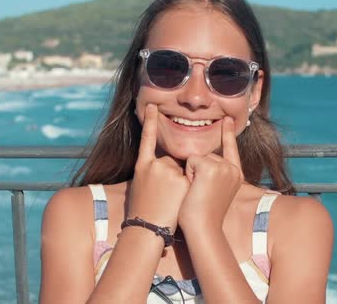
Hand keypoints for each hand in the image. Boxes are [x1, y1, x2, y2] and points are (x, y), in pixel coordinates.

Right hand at [128, 104, 189, 231]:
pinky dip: (193, 187)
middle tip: (165, 195)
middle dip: (176, 174)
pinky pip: (195, 177)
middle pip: (174, 160)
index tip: (153, 106)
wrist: (148, 229)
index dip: (150, 121)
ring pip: (186, 169)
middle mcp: (154, 165)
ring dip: (186, 182)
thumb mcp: (143, 186)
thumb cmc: (145, 211)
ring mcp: (169, 172)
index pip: (147, 138)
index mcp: (142, 166)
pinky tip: (183, 200)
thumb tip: (171, 165)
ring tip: (172, 201)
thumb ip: (156, 171)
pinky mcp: (183, 180)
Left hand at [178, 116, 243, 229]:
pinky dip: (188, 173)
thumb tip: (201, 160)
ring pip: (198, 157)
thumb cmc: (203, 215)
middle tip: (201, 192)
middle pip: (206, 154)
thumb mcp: (214, 191)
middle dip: (197, 169)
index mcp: (235, 174)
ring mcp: (223, 167)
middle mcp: (232, 169)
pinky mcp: (211, 167)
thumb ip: (214, 174)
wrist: (203, 228)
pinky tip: (194, 188)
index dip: (228, 133)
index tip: (227, 118)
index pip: (230, 149)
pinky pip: (191, 160)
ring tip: (197, 191)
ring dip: (192, 172)